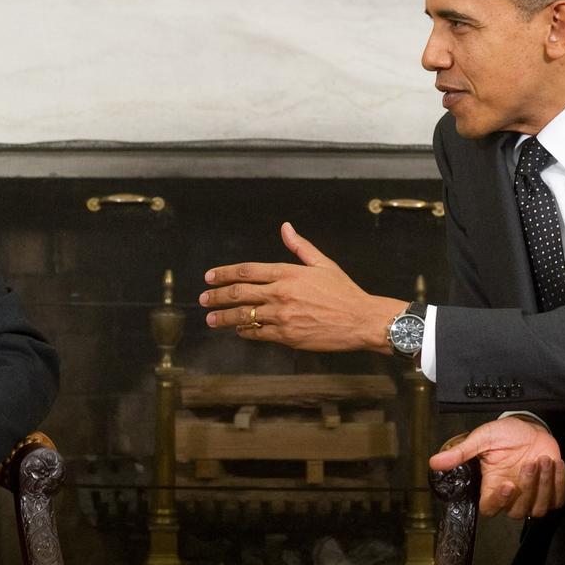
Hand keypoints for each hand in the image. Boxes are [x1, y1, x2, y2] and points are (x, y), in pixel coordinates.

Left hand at [201, 222, 404, 352]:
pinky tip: (238, 330)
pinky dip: (245, 332)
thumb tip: (285, 228)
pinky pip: (259, 334)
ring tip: (211, 319)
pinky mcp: (287, 337)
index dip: (224, 273)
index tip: (209, 277)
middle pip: (239, 293)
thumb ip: (300, 247)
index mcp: (288, 273)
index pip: (247, 271)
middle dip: (217, 296)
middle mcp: (281, 293)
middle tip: (203, 299)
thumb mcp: (323, 264)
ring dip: (224, 317)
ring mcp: (282, 316)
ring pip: (244, 316)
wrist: (361, 320)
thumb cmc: (344, 292)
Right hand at [429, 416, 564, 518]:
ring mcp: (531, 494)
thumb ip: (461, 452)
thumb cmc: (505, 433)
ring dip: (544, 485)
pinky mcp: (550, 490)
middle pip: (517, 512)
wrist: (530, 426)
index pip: (490, 508)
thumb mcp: (481, 439)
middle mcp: (511, 493)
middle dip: (527, 488)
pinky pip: (557, 499)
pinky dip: (559, 483)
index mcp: (492, 484)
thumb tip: (433, 462)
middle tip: (530, 462)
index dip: (498, 503)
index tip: (507, 484)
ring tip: (544, 459)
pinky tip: (555, 463)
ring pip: (538, 508)